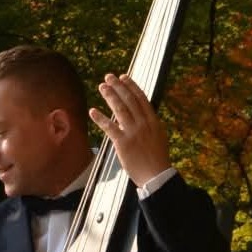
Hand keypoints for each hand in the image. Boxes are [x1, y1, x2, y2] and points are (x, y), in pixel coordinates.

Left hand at [90, 73, 169, 187]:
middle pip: (129, 100)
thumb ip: (150, 124)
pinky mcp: (123, 143)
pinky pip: (109, 127)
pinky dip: (100, 118)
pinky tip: (92, 110)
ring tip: (102, 87)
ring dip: (110, 96)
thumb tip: (143, 114)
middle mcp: (144, 124)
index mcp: (153, 121)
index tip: (124, 77)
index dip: (131, 86)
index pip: (141, 98)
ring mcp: (133, 132)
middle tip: (109, 77)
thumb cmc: (157, 158)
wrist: (156, 175)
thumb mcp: (158, 136)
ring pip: (120, 109)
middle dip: (118, 86)